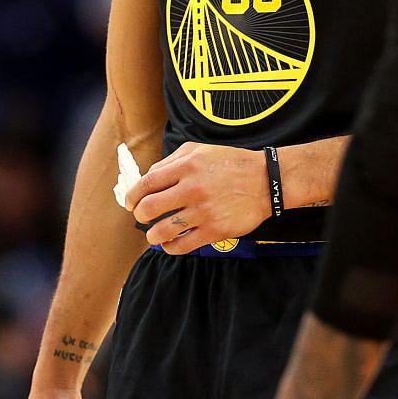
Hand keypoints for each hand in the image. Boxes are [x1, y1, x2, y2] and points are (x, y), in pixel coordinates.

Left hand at [127, 142, 272, 254]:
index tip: (131, 203)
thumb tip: (147, 179)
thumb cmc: (231, 163)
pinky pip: (183, 245)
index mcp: (187, 166)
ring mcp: (204, 211)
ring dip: (152, 235)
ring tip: (154, 234)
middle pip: (150, 208)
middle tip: (143, 217)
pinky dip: (170, 247)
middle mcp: (193, 188)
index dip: (132, 196)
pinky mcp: (215, 230)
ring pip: (163, 230)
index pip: (147, 183)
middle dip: (140, 215)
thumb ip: (171, 162)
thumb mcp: (200, 150)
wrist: (266, 181)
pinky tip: (170, 244)